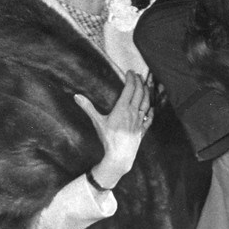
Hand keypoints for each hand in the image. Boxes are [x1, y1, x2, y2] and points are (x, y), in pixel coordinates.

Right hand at [75, 71, 152, 188]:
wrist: (120, 155)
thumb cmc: (108, 138)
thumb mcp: (97, 121)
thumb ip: (88, 107)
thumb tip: (76, 96)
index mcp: (123, 108)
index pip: (130, 89)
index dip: (131, 79)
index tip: (130, 72)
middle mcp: (134, 112)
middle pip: (140, 93)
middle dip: (139, 82)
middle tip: (138, 75)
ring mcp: (139, 121)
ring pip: (146, 103)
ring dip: (147, 92)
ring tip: (146, 85)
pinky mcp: (142, 130)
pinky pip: (149, 118)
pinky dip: (151, 110)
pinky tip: (151, 107)